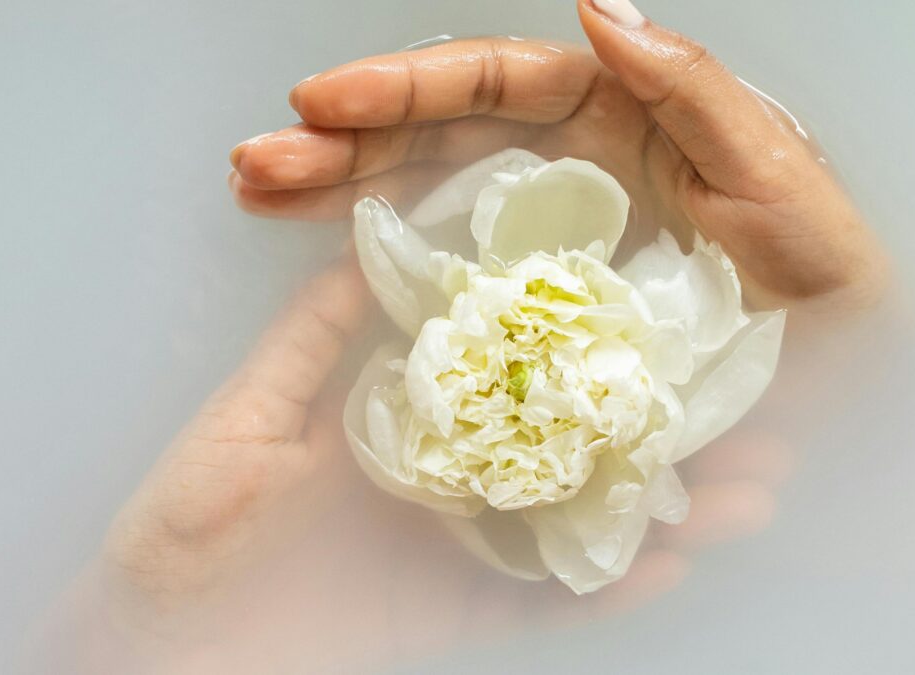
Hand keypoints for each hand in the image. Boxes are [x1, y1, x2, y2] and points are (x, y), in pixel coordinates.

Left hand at [47, 255, 789, 673]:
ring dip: (662, 507)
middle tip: (745, 413)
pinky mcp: (459, 613)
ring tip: (746, 491)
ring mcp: (463, 547)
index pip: (515, 370)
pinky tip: (668, 565)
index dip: (585, 347)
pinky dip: (606, 589)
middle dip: (656, 429)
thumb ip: (314, 340)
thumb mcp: (250, 415)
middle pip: (569, 445)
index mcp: (408, 414)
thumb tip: (371, 247)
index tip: (656, 317)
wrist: (167, 647)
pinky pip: (543, 602)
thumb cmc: (188, 524)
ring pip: (579, 520)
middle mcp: (453, 473)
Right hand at [230, 0, 886, 312]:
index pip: (492, 82)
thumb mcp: (769, 168)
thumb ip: (687, 88)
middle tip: (256, 162)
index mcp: (614, 110)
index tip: (323, 100)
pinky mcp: (547, 291)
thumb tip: (594, 8)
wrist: (838, 362)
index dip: (405, 87)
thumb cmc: (819, 267)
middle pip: (438, 133)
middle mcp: (571, 157)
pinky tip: (331, 253)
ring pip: (431, 188)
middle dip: (344, 139)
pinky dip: (398, 254)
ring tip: (261, 192)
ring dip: (344, 188)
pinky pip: (461, 261)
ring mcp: (552, 224)